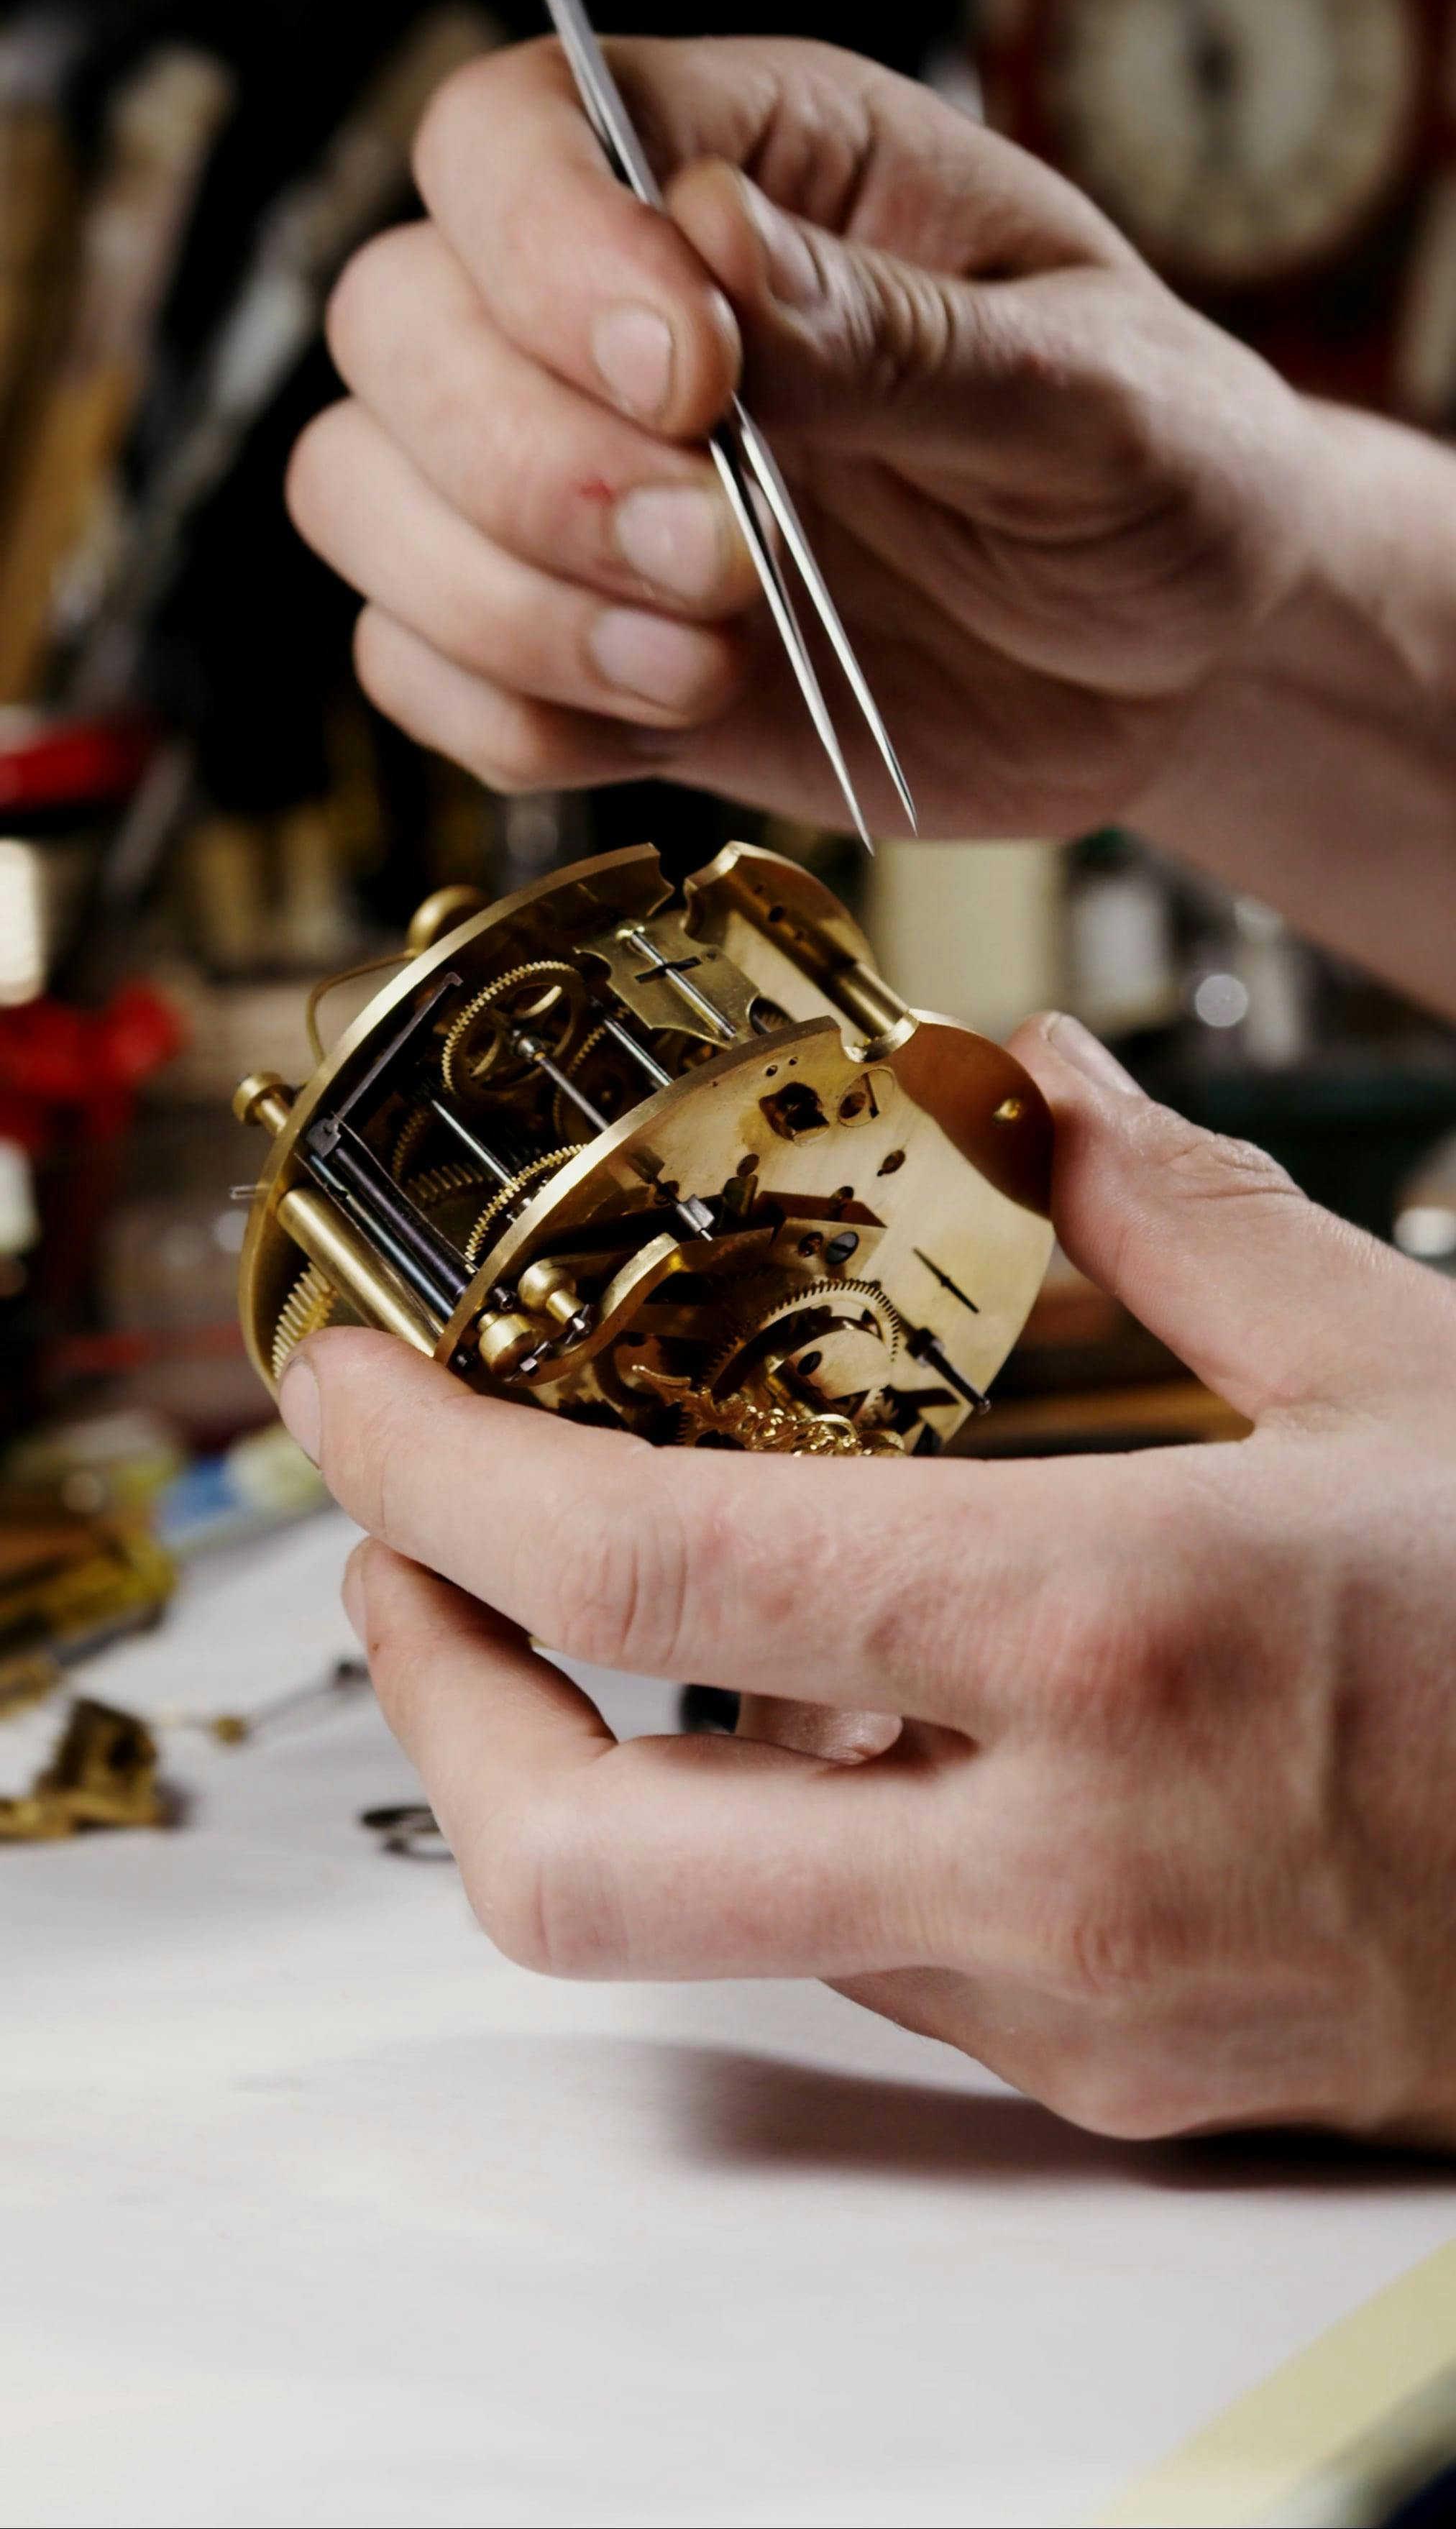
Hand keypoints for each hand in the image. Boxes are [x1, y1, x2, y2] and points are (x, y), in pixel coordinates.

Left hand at [278, 1014, 1455, 2145]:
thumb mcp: (1396, 1373)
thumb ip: (1180, 1227)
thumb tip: (1050, 1105)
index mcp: (1111, 1630)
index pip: (643, 1572)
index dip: (431, 1476)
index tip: (344, 1399)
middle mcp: (1061, 1855)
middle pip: (574, 1866)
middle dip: (426, 1703)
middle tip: (405, 1559)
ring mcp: (1073, 1999)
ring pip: (711, 1920)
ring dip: (613, 1761)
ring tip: (627, 1609)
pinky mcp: (1107, 2073)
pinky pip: (863, 1961)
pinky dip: (794, 1829)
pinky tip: (860, 1717)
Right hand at [285, 36, 1323, 838]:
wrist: (1174, 661)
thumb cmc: (1153, 470)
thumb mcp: (1090, 389)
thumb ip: (900, 330)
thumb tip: (712, 237)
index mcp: (749, 164)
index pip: (513, 133)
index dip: (548, 250)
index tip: (693, 380)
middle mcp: (613, 313)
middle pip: (397, 323)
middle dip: (533, 466)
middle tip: (725, 557)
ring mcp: (576, 489)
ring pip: (363, 495)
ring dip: (509, 601)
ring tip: (712, 657)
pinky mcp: (575, 649)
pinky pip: (417, 671)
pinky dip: (510, 710)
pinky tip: (671, 713)